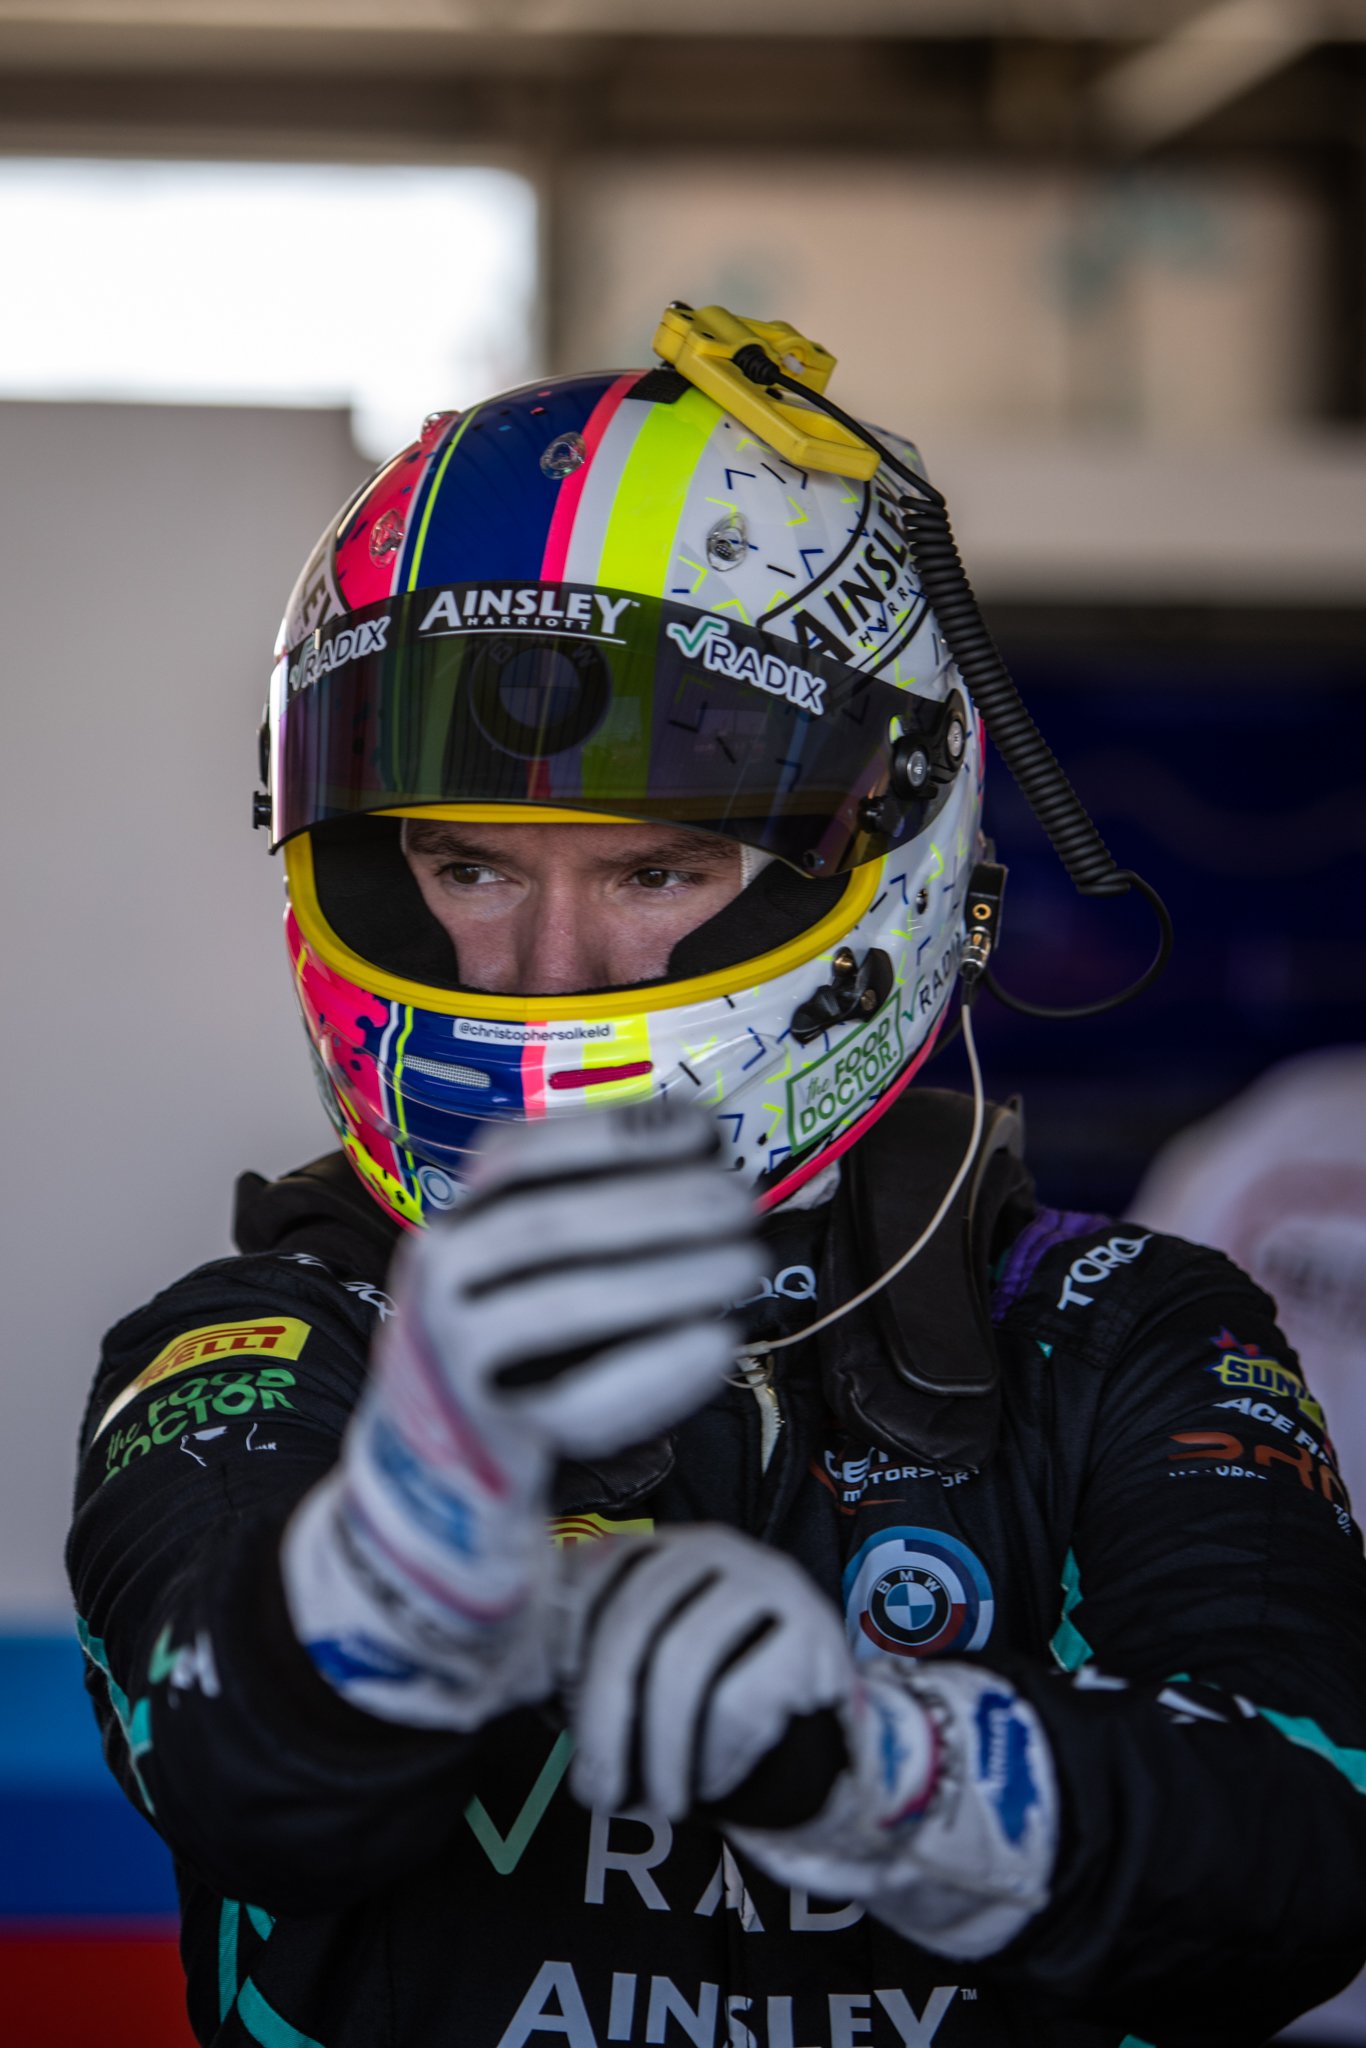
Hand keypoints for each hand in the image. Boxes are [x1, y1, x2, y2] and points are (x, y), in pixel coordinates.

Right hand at [282, 1100, 762, 1727]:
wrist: (427, 1480)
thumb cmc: (506, 1359)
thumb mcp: (524, 1275)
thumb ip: (592, 1219)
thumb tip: (706, 1152)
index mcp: (451, 1224)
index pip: (520, 1156)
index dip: (611, 1133)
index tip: (700, 1126)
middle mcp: (434, 1279)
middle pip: (547, 1226)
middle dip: (656, 1204)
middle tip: (744, 1200)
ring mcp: (446, 1356)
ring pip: (561, 1305)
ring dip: (665, 1277)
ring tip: (747, 1263)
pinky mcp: (478, 1432)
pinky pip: (572, 1401)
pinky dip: (651, 1371)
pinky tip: (716, 1344)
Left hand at [558, 1523, 1056, 1961]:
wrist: (822, 1734)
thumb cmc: (715, 1705)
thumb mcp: (650, 1671)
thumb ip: (595, 1663)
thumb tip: (516, 1680)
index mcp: (663, 1547)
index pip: (593, 1573)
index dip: (564, 1643)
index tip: (555, 1711)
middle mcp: (713, 1546)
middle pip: (633, 1620)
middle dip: (604, 1718)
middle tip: (596, 1793)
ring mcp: (767, 1580)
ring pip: (684, 1659)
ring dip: (661, 1748)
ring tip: (658, 1803)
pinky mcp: (811, 1628)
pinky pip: (741, 1695)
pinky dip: (714, 1753)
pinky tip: (712, 1782)